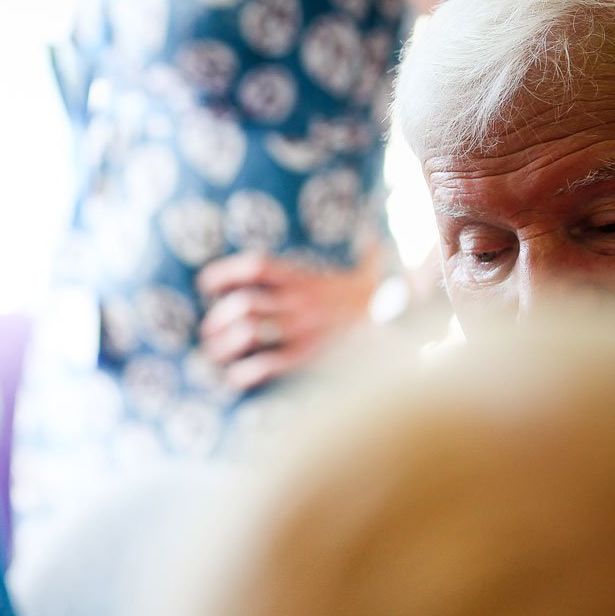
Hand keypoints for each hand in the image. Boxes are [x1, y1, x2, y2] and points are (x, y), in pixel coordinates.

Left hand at [197, 249, 379, 391]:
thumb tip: (374, 236)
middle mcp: (300, 302)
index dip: (225, 272)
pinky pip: (267, 365)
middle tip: (207, 333)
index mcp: (307, 279)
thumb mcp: (372, 272)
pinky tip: (236, 379)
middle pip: (243, 303)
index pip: (256, 266)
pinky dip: (244, 374)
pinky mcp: (310, 358)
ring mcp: (304, 330)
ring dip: (224, 345)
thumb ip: (365, 254)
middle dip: (218, 319)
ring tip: (214, 355)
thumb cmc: (385, 301)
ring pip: (248, 332)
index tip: (204, 283)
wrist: (410, 327)